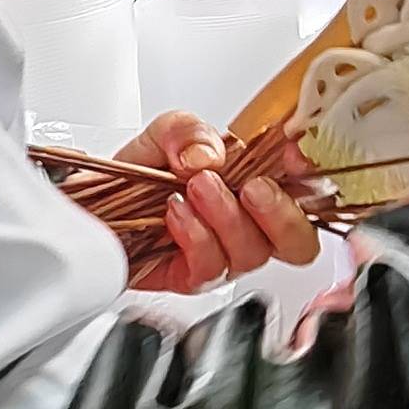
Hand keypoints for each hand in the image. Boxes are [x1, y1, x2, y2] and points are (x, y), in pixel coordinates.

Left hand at [117, 108, 327, 289]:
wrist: (95, 203)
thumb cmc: (141, 172)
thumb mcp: (166, 133)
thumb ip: (190, 131)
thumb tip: (209, 155)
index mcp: (259, 185)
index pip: (310, 192)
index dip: (313, 180)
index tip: (293, 159)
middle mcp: (249, 224)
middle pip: (299, 242)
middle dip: (282, 214)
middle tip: (253, 188)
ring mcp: (225, 253)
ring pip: (253, 253)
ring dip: (226, 217)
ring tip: (195, 188)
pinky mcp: (194, 277)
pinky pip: (211, 268)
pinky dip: (196, 236)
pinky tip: (177, 213)